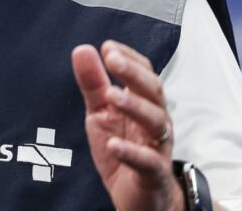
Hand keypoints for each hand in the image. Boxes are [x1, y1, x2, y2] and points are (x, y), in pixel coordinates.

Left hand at [72, 41, 182, 210]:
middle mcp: (155, 120)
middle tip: (111, 60)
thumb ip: (93, 83)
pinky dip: (131, 153)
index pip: (144, 73)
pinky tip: (114, 145)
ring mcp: (157, 146)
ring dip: (134, 106)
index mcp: (143, 103)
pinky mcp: (153, 173)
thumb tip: (83, 49)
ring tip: (112, 96)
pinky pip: (148, 161)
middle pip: (153, 91)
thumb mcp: (101, 113)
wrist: (139, 194)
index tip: (108, 46)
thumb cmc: (123, 146)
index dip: (129, 58)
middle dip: (133, 74)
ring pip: (156, 122)